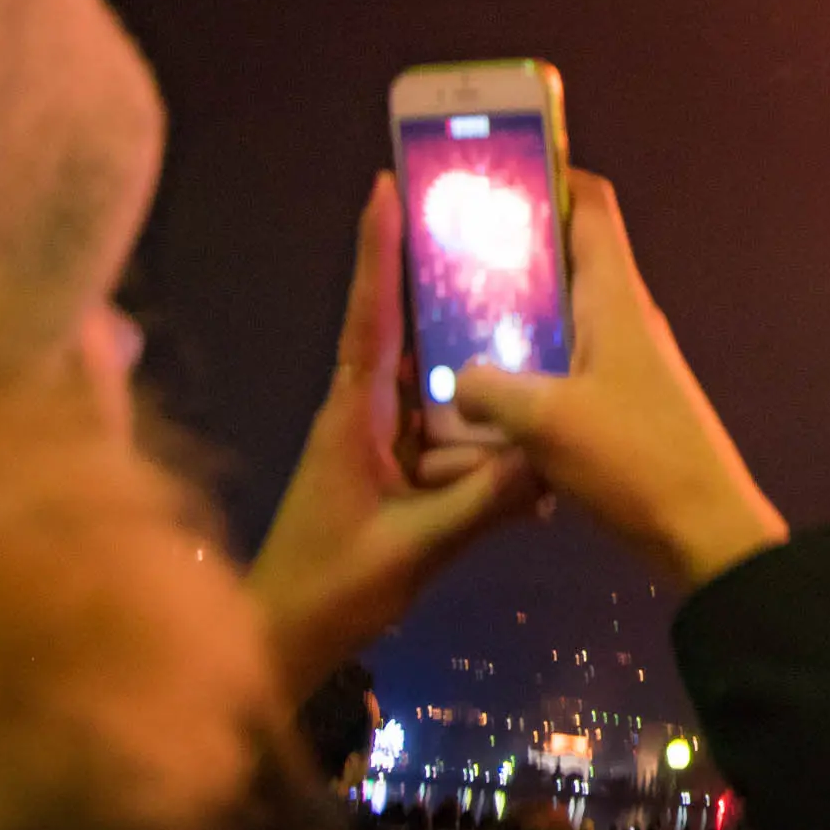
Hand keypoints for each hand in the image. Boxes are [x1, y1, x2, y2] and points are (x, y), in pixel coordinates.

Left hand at [247, 172, 538, 700]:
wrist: (279, 644)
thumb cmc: (329, 591)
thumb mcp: (415, 549)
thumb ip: (483, 504)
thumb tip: (549, 460)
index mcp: (351, 416)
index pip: (368, 316)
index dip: (376, 249)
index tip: (386, 185)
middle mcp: (359, 413)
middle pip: (403, 328)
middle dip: (436, 276)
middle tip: (480, 226)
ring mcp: (373, 440)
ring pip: (429, 380)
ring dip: (466, 352)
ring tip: (522, 310)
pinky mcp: (388, 469)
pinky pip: (439, 427)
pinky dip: (474, 419)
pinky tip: (521, 423)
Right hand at [455, 169, 786, 590]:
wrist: (705, 532)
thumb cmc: (635, 460)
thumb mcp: (544, 422)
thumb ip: (488, 389)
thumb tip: (456, 379)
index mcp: (615, 296)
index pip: (591, 204)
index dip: (548, 174)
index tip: (492, 170)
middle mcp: (624, 316)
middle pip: (568, 255)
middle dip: (512, 247)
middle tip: (446, 250)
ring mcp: (625, 361)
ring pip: (562, 313)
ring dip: (514, 311)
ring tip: (450, 317)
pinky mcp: (621, 403)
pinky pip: (565, 362)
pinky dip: (526, 362)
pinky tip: (484, 390)